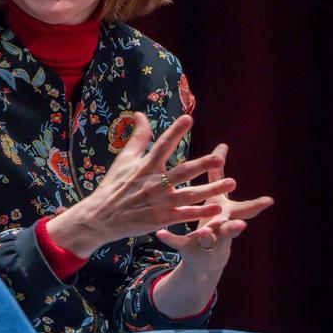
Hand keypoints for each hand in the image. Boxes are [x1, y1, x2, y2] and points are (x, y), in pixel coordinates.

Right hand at [46, 112, 232, 257]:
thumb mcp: (123, 159)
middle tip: (219, 158)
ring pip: (190, 195)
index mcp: (145, 166)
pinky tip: (217, 208)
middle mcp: (154, 183)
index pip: (162, 145)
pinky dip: (201, 212)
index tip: (188, 119)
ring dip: (211, 189)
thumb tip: (140, 114)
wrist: (101, 217)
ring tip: (231, 182)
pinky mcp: (162, 219)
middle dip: (202, 165)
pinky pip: (185, 215)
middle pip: (182, 172)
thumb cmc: (113, 186)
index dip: (174, 131)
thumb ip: (137, 137)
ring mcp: (160, 202)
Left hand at [156, 143, 273, 271]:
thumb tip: (222, 145)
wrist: (203, 259)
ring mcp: (206, 241)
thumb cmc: (212, 221)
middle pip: (231, 228)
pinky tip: (160, 234)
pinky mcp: (187, 248)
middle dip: (236, 226)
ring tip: (205, 232)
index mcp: (228, 216)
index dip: (257, 206)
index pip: (244, 209)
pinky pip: (177, 241)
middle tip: (242, 225)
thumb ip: (218, 174)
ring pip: (208, 238)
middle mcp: (220, 230)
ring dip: (207, 234)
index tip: (270, 202)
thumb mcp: (217, 198)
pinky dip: (169, 237)